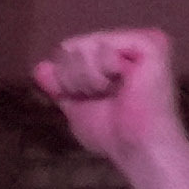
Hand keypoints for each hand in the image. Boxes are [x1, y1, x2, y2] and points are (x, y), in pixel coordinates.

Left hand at [33, 26, 188, 188]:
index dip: (66, 81)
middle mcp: (129, 44)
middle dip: (76, 79)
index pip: (67, 52)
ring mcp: (141, 40)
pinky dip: (103, 72)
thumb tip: (39, 68)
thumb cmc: (114, 135)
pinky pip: (102, 45)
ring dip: (89, 79)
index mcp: (116, 56)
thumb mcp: (77, 108)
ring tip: (114, 93)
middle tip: (104, 97)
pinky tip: (125, 86)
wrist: (138, 149)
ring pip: (82, 45)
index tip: (91, 100)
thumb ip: (59, 86)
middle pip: (71, 46)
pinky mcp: (149, 43)